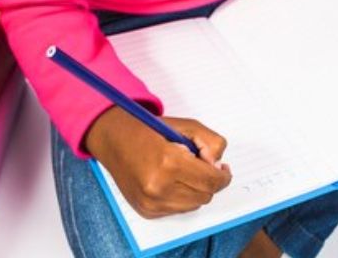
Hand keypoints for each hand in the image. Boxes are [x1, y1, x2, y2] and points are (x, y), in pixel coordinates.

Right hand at [84, 106, 231, 218]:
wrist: (114, 140)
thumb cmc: (147, 131)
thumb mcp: (185, 125)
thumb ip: (210, 142)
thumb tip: (217, 164)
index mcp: (169, 163)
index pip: (211, 181)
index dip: (223, 176)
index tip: (223, 170)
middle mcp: (159, 187)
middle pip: (206, 194)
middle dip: (209, 180)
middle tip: (201, 164)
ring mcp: (152, 202)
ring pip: (194, 204)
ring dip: (195, 189)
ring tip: (183, 171)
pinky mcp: (147, 210)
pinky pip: (179, 209)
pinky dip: (181, 196)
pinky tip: (171, 180)